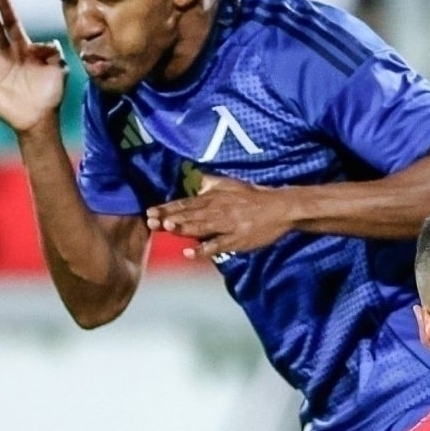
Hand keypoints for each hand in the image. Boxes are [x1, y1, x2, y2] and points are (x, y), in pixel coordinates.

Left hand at [146, 175, 294, 259]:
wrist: (279, 208)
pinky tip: (190, 253)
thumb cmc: (253, 196)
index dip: (167, 207)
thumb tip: (196, 177)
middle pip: (189, 214)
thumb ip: (211, 182)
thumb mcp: (230, 184)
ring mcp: (227, 225)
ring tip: (168, 227)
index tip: (150, 211)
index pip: (185, 203)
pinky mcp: (236, 240)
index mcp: (214, 197)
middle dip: (169, 218)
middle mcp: (217, 210)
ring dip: (184, 227)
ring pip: (201, 226)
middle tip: (151, 221)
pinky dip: (203, 250)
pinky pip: (217, 245)